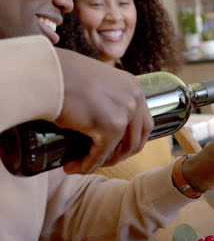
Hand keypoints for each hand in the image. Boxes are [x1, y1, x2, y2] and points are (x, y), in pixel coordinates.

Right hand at [54, 48, 153, 173]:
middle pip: (138, 137)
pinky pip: (101, 155)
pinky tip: (73, 167)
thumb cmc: (61, 75)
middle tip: (97, 160)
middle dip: (119, 154)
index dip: (128, 141)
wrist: (45, 73)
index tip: (109, 149)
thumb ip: (107, 98)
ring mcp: (125, 111)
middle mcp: (135, 97)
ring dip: (104, 162)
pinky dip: (87, 165)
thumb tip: (100, 122)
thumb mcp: (96, 83)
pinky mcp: (111, 126)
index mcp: (133, 87)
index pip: (142, 122)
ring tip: (83, 163)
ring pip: (122, 150)